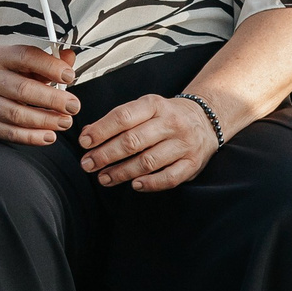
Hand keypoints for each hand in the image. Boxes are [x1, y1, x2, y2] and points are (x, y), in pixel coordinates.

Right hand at [0, 44, 77, 146]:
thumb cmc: (7, 75)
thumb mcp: (25, 63)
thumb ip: (49, 61)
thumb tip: (69, 57)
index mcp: (1, 57)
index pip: (26, 57)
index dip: (50, 67)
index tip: (69, 76)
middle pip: (21, 89)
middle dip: (52, 99)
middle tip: (73, 106)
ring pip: (15, 114)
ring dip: (44, 120)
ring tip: (65, 122)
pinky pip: (9, 133)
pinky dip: (31, 137)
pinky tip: (49, 136)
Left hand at [78, 96, 221, 191]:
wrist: (206, 120)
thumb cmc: (165, 116)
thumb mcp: (143, 109)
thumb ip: (117, 120)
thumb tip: (87, 134)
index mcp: (155, 105)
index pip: (123, 117)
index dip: (101, 130)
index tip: (84, 142)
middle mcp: (171, 123)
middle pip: (133, 141)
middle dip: (106, 155)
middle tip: (88, 164)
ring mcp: (183, 144)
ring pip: (148, 161)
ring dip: (122, 172)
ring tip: (103, 178)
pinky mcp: (192, 163)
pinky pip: (169, 177)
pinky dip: (150, 183)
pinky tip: (134, 185)